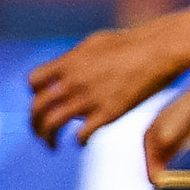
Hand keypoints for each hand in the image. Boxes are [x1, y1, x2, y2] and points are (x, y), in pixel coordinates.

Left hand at [29, 24, 189, 147]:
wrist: (157, 52)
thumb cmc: (130, 44)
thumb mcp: (94, 43)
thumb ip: (75, 59)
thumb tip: (65, 68)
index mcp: (68, 63)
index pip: (33, 82)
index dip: (34, 94)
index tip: (42, 102)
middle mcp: (73, 82)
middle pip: (37, 108)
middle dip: (34, 124)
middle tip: (40, 132)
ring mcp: (89, 99)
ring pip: (52, 125)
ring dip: (48, 138)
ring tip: (52, 146)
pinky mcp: (108, 115)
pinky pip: (81, 135)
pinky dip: (78, 142)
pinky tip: (82, 141)